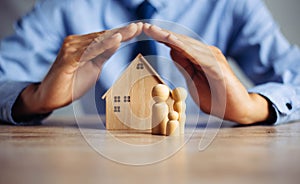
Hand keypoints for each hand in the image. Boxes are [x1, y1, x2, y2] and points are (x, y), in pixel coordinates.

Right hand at [12, 23, 142, 121]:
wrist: (50, 97)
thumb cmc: (71, 82)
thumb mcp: (93, 67)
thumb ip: (103, 55)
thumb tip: (117, 42)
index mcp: (84, 45)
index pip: (106, 37)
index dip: (123, 33)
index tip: (138, 29)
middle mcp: (77, 43)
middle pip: (104, 36)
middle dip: (123, 31)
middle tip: (139, 26)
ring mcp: (71, 49)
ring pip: (98, 40)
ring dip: (117, 35)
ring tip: (132, 29)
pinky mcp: (68, 59)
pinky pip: (89, 51)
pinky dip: (104, 45)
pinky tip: (116, 40)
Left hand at [143, 23, 271, 123]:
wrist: (237, 109)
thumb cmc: (216, 96)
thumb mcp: (194, 80)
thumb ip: (185, 65)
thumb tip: (172, 50)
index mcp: (198, 58)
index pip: (177, 45)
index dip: (162, 38)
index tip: (146, 31)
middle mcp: (206, 54)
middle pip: (181, 41)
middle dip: (163, 34)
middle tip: (146, 27)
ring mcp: (213, 59)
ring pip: (189, 46)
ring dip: (172, 38)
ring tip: (157, 31)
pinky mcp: (218, 68)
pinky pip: (200, 56)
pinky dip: (187, 49)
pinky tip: (174, 44)